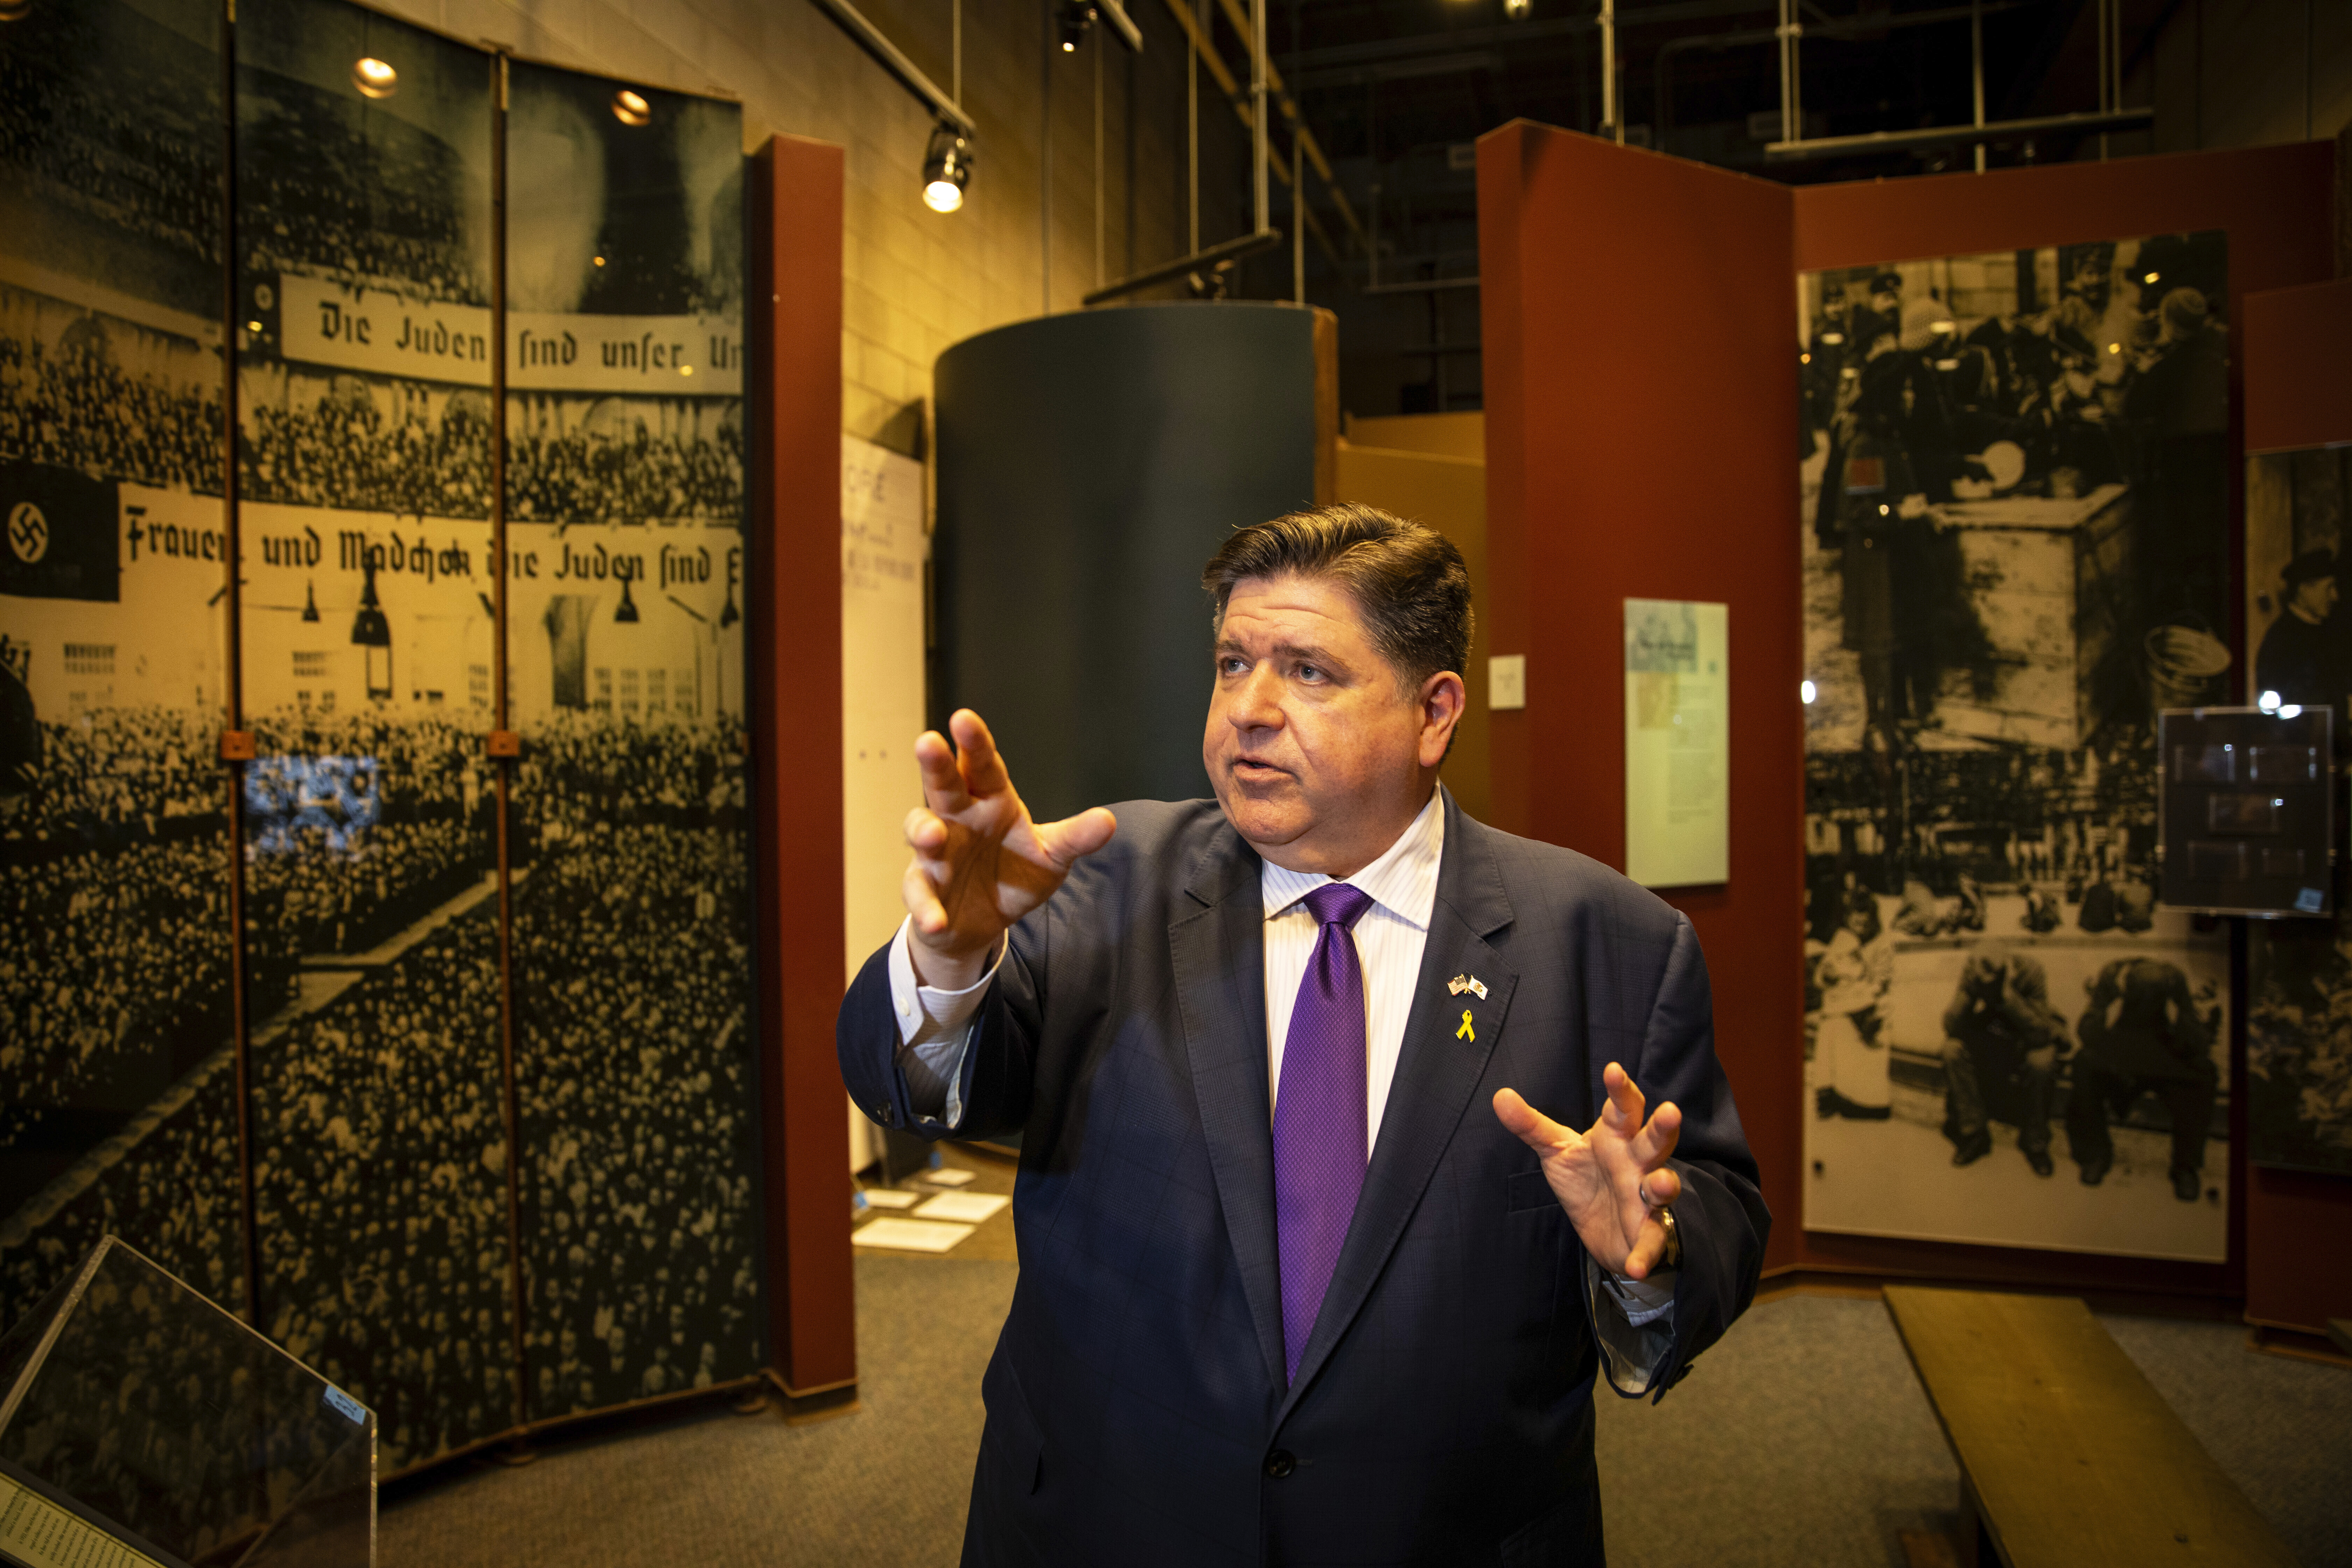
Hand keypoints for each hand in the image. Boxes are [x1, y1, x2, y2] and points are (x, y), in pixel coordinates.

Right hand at [901, 709, 1115, 989]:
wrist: (984, 922)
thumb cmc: (1014, 873)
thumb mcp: (1051, 855)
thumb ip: (1075, 838)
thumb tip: (1108, 821)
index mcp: (990, 800)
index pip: (983, 765)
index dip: (974, 743)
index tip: (963, 718)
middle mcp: (958, 818)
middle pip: (944, 785)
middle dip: (935, 764)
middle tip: (927, 742)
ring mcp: (936, 852)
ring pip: (920, 830)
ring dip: (923, 830)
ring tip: (933, 836)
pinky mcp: (925, 888)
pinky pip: (919, 893)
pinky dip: (926, 907)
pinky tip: (937, 920)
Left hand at [1493, 1064, 1682, 1279]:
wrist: (1603, 1230)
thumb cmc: (1586, 1179)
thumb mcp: (1556, 1151)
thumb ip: (1531, 1125)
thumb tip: (1499, 1095)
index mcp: (1616, 1137)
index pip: (1623, 1107)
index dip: (1620, 1090)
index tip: (1612, 1070)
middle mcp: (1637, 1162)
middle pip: (1654, 1140)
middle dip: (1663, 1127)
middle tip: (1670, 1111)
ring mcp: (1646, 1197)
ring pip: (1662, 1186)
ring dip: (1665, 1185)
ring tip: (1661, 1184)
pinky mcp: (1647, 1233)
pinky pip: (1652, 1242)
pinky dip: (1646, 1254)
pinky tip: (1636, 1265)